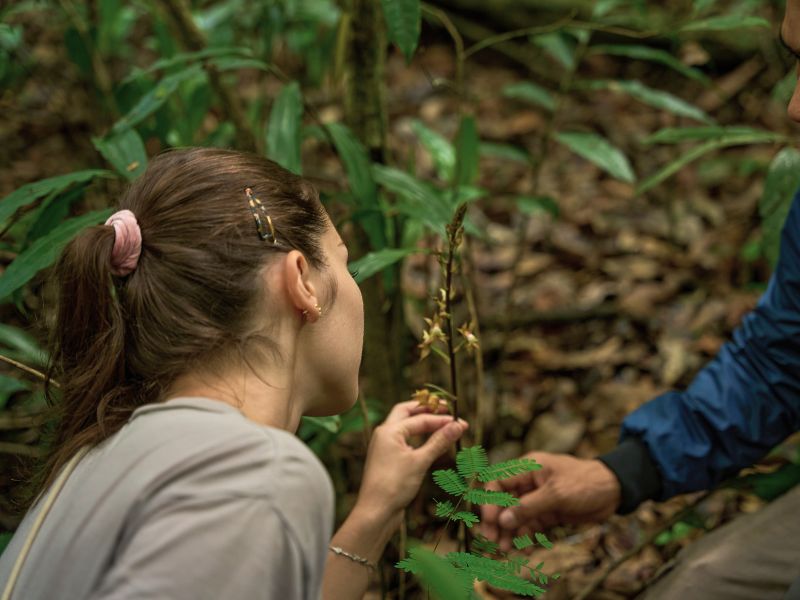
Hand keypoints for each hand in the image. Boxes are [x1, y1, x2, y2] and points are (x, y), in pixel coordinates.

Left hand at [354, 400, 467, 527]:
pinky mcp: (388, 460)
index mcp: (389, 430)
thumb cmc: (394, 485)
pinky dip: (419, 438)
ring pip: (405, 427)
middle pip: (407, 412)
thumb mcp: (420, 461)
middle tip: (446, 409)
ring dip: (423, 423)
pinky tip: (431, 443)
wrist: (376, 512)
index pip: (420, 418)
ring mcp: (385, 447)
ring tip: (442, 423)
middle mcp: (384, 434)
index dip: (442, 419)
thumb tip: (459, 425)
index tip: (461, 422)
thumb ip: (439, 441)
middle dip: (426, 409)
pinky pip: (405, 441)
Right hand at [480, 452, 620, 550]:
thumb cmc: (586, 482)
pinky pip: (530, 527)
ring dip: (510, 534)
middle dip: (497, 522)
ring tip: (506, 550)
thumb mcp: (556, 494)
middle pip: (504, 503)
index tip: (490, 521)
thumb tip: (503, 521)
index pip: (499, 483)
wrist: (615, 491)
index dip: (490, 501)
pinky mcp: (548, 514)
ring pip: (516, 518)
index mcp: (528, 468)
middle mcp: (529, 483)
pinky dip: (526, 538)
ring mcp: (538, 499)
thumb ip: (529, 507)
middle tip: (492, 542)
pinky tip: (526, 550)